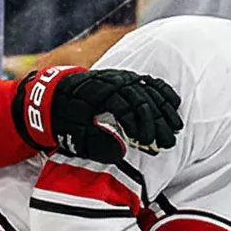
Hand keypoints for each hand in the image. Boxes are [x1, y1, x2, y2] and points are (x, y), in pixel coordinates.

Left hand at [19, 65, 182, 159]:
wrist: (54, 97)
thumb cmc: (65, 120)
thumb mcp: (74, 136)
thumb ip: (96, 144)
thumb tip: (120, 152)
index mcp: (97, 94)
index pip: (125, 108)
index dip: (138, 126)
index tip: (146, 142)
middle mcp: (111, 82)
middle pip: (141, 100)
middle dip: (157, 122)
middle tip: (168, 142)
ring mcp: (120, 78)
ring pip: (149, 91)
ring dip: (164, 110)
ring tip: (176, 129)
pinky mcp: (126, 78)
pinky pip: (149, 82)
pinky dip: (163, 92)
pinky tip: (174, 105)